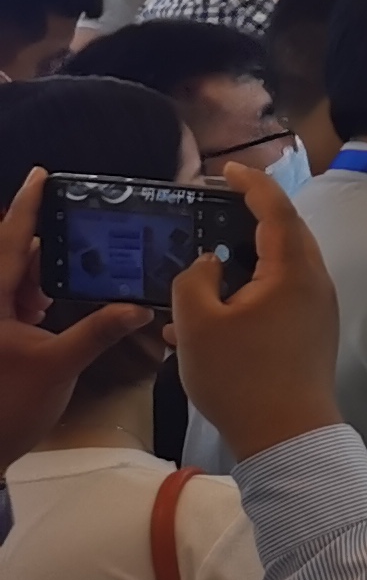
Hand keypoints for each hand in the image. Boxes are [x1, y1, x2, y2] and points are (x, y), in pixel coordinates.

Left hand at [0, 171, 151, 463]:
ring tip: (78, 253)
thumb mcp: (59, 366)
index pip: (10, 242)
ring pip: (11, 280)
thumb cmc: (10, 404)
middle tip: (73, 213)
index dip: (26, 207)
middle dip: (38, 235)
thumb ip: (98, 331)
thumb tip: (141, 306)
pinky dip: (35, 292)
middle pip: (9, 257)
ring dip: (40, 267)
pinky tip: (58, 296)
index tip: (41, 175)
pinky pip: (13, 302)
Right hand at [174, 163, 340, 463]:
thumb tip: (208, 263)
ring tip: (204, 263)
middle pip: (284, 234)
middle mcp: (314, 281)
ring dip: (244, 261)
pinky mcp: (311, 332)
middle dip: (249, 218)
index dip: (251, 184)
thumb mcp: (198, 324)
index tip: (228, 170)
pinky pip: (278, 297)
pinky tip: (208, 315)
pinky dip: (248, 293)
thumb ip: (194, 280)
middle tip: (216, 208)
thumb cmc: (241, 376)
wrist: (287, 434)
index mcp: (294, 269)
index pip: (276, 209)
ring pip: (278, 268)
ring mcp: (317, 308)